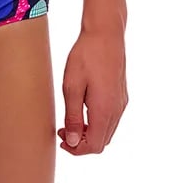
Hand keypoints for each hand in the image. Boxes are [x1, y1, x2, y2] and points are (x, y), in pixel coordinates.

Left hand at [57, 30, 127, 154]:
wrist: (106, 33)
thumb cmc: (86, 55)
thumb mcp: (72, 85)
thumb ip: (73, 116)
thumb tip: (72, 142)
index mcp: (104, 110)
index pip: (94, 146)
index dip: (77, 149)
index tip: (62, 140)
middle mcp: (117, 110)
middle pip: (102, 141)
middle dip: (82, 142)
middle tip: (63, 130)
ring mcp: (121, 102)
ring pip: (107, 131)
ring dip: (89, 132)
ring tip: (71, 119)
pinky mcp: (121, 94)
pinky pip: (111, 118)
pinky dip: (97, 122)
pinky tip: (84, 108)